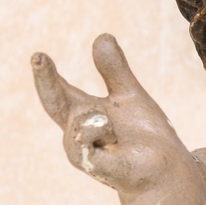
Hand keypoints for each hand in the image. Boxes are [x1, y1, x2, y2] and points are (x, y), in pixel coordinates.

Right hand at [32, 34, 184, 195]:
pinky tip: (107, 132)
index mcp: (86, 113)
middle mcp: (78, 131)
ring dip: (98, 115)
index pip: (61, 91)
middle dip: (47, 81)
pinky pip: (84, 141)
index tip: (38, 55)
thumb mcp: (130, 94)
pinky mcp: (93, 166)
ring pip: (80, 118)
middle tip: (39, 58)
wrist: (166, 168)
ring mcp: (83, 150)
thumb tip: (102, 35)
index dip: (48, 74)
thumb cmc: (146, 134)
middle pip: (56, 104)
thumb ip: (115, 69)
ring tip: (115, 126)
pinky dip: (95, 131)